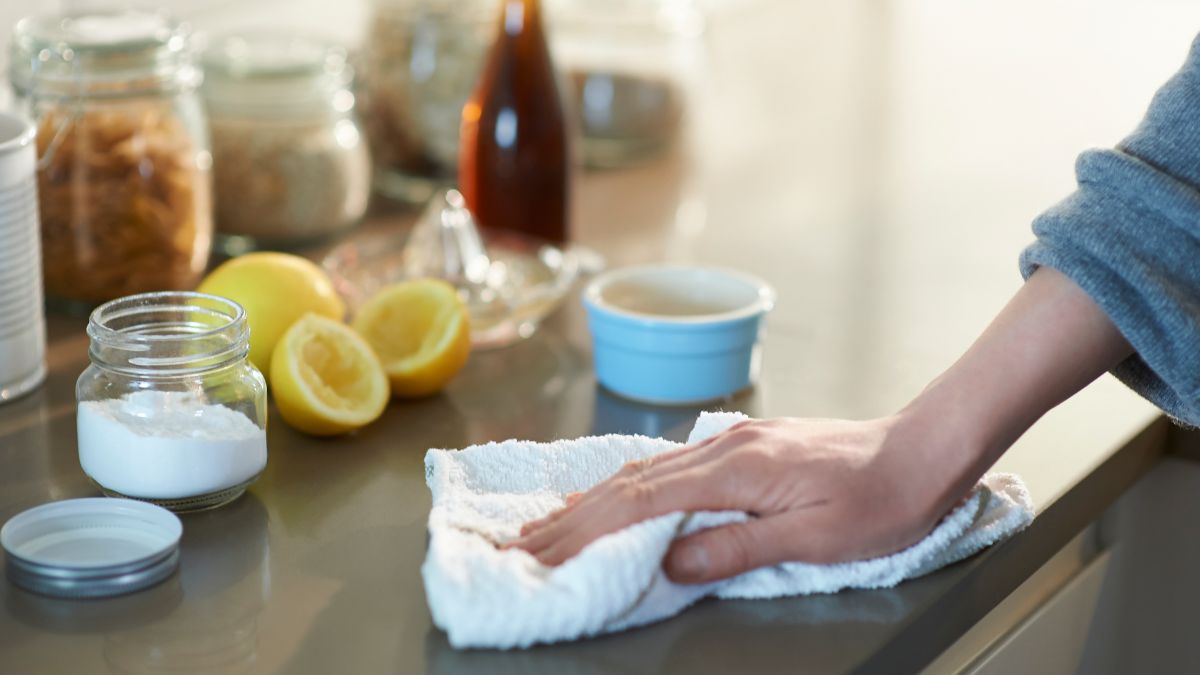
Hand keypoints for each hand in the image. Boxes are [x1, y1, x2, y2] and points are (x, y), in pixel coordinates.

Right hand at [513, 268, 1132, 583]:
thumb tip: (671, 561)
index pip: (641, 502)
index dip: (586, 529)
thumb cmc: (881, 500)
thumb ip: (739, 546)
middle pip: (631, 483)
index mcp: (737, 470)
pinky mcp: (745, 444)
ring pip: (646, 469)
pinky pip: (671, 465)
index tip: (542, 550)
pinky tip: (616, 493)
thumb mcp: (816, 538)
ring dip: (594, 498)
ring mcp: (733, 441)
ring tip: (552, 521)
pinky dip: (630, 485)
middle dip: (573, 516)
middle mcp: (725, 447)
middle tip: (525, 542)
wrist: (923, 448)